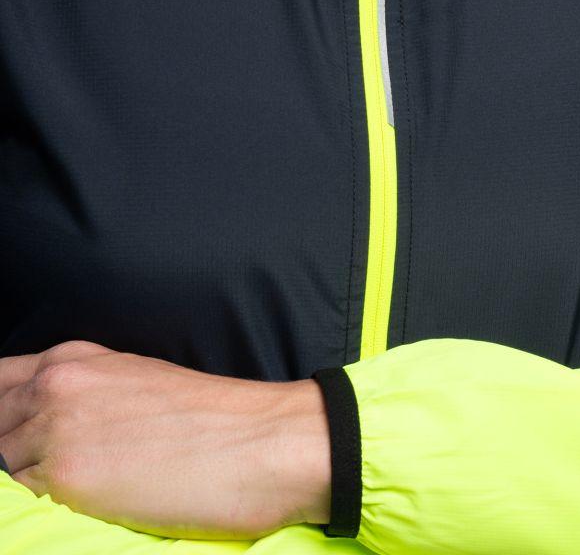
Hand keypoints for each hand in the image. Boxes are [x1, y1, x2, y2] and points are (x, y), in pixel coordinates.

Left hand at [0, 341, 330, 538]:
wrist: (265, 442)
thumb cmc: (217, 420)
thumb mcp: (139, 382)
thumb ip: (82, 393)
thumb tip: (40, 427)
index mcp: (75, 359)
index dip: (3, 414)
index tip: (20, 436)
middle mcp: (56, 386)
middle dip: (13, 450)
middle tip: (64, 468)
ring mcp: (55, 430)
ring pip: (2, 467)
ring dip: (30, 481)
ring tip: (87, 488)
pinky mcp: (65, 478)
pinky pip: (21, 502)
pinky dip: (43, 508)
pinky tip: (89, 504)